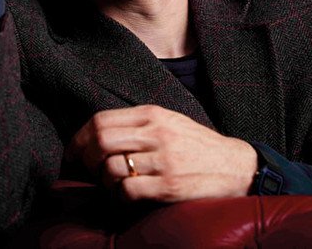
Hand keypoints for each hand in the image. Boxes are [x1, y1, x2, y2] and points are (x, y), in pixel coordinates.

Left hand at [65, 104, 257, 201]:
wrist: (238, 167)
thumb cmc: (197, 146)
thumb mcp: (169, 122)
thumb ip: (137, 124)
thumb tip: (95, 136)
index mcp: (153, 114)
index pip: (100, 121)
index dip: (79, 139)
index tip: (72, 153)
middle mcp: (157, 133)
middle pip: (100, 141)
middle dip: (85, 159)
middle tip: (85, 171)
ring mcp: (164, 160)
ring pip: (111, 168)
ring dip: (103, 181)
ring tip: (110, 186)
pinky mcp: (170, 186)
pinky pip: (127, 191)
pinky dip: (118, 197)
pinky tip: (125, 198)